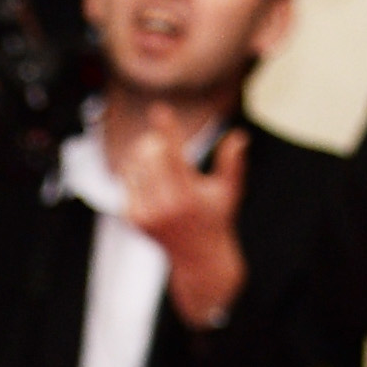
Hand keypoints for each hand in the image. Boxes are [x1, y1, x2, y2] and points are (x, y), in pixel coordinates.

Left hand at [122, 108, 249, 329]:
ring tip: (158, 159)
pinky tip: (149, 178)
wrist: (197, 257)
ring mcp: (146, 214)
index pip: (173, 154)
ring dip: (143, 154)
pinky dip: (136, 172)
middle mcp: (164, 206)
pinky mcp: (133, 219)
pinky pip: (127, 181)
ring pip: (134, 165)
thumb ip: (233, 164)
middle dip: (156, 141)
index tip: (159, 108)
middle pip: (150, 154)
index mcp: (188, 196)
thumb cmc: (216, 216)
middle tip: (164, 142)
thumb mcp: (230, 190)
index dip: (166, 128)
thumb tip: (239, 136)